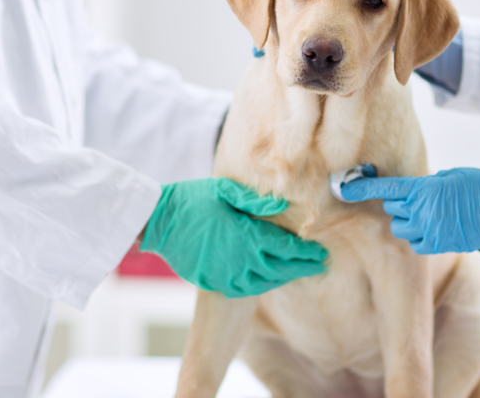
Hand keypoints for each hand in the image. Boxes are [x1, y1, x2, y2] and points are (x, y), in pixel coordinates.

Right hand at [141, 178, 327, 297]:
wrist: (158, 221)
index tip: (322, 254)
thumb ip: (255, 201)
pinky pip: (244, 290)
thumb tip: (284, 205)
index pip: (287, 249)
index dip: (307, 253)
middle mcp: (242, 260)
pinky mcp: (213, 282)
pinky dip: (261, 286)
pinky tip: (268, 280)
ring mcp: (227, 275)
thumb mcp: (225, 190)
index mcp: (248, 236)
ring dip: (284, 278)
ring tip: (298, 272)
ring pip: (265, 282)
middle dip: (303, 267)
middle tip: (320, 265)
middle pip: (282, 269)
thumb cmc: (192, 200)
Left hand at [339, 168, 479, 253]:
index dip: (360, 188)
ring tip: (429, 214)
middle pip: (393, 210)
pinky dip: (420, 237)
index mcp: (425, 190)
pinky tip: (435, 228)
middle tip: (419, 199)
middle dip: (399, 204)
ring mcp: (432, 231)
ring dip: (408, 222)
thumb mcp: (452, 176)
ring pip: (402, 229)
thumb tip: (412, 194)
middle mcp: (424, 212)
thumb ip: (428, 185)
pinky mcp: (441, 246)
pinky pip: (417, 244)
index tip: (342, 187)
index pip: (386, 189)